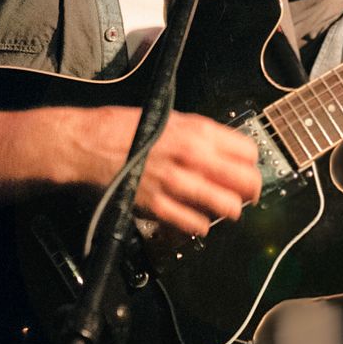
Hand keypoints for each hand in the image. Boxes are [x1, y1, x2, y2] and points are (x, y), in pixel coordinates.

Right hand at [80, 107, 261, 236]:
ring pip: (226, 205)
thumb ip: (201, 135)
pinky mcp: (161, 206)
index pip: (247, 151)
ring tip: (228, 209)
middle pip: (245, 180)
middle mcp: (192, 157)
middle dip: (250, 189)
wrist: (91, 144)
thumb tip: (226, 149)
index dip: (251, 161)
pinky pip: (195, 223)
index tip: (249, 167)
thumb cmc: (126, 127)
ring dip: (231, 209)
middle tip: (248, 193)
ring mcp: (178, 183)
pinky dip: (202, 225)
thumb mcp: (171, 118)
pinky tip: (200, 220)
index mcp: (197, 131)